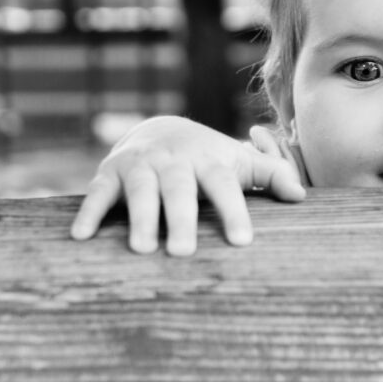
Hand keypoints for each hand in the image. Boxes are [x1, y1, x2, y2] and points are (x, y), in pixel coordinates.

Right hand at [70, 116, 305, 254]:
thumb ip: (271, 174)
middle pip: (179, 190)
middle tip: (184, 252)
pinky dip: (89, 212)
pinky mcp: (110, 173)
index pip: (224, 185)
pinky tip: (81, 237)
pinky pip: (97, 193)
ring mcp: (140, 166)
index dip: (233, 211)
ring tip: (142, 249)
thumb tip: (301, 195)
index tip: (242, 242)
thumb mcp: (238, 162)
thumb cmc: (207, 159)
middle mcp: (174, 161)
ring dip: (140, 218)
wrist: (159, 129)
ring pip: (140, 190)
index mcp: (208, 161)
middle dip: (180, 219)